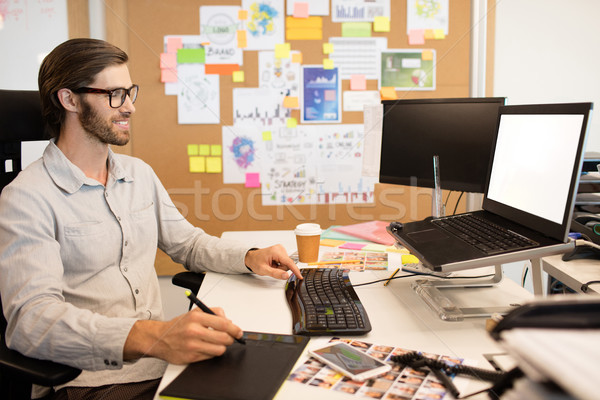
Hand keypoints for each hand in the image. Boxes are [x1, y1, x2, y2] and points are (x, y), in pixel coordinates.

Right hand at [124, 307, 242, 364]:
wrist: (160, 338)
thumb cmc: (178, 326)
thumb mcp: (194, 312)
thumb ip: (213, 312)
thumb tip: (229, 321)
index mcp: (196, 317)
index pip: (223, 323)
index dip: (234, 328)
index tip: (238, 331)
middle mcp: (194, 331)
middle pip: (224, 338)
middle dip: (230, 339)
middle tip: (230, 337)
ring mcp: (192, 345)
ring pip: (219, 349)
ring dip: (222, 347)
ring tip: (217, 343)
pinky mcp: (191, 357)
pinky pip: (210, 356)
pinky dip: (212, 352)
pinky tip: (207, 347)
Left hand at [245, 244, 301, 279]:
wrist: (251, 257)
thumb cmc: (255, 262)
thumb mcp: (264, 270)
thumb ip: (276, 274)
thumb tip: (286, 275)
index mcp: (276, 251)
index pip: (289, 262)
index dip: (295, 270)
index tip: (300, 276)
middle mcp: (279, 248)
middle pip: (287, 264)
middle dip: (281, 269)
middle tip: (272, 268)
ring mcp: (281, 249)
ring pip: (286, 264)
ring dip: (280, 268)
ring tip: (271, 266)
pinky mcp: (281, 252)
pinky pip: (285, 262)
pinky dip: (279, 265)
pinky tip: (273, 264)